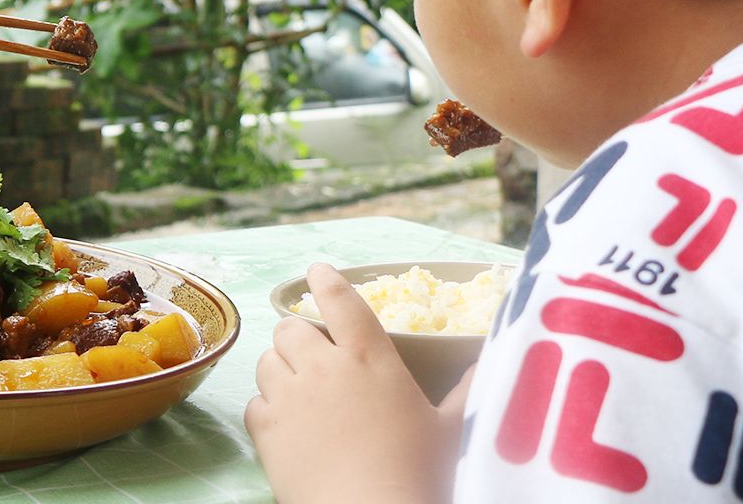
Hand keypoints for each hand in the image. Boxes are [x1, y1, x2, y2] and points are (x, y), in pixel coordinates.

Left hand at [244, 263, 461, 503]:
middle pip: (289, 329)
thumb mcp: (453, 428)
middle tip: (313, 357)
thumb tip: (488, 363)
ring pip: (266, 361)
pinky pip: (254, 403)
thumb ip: (467, 390)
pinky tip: (286, 424)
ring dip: (279, 370)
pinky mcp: (265, 429)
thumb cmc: (420, 471)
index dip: (325, 280)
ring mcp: (289, 396)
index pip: (340, 300)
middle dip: (297, 337)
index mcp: (368, 357)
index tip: (317, 271)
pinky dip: (266, 409)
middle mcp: (323, 367)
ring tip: (298, 390)